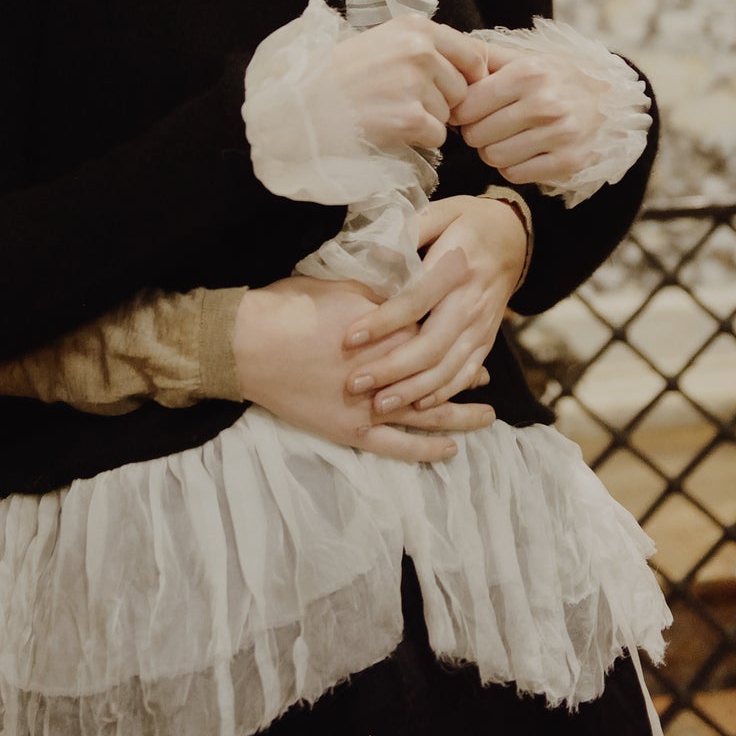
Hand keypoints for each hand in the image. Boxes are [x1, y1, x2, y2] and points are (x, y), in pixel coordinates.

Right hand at [233, 275, 494, 463]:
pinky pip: (396, 445)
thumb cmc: (291, 307)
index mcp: (389, 330)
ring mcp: (372, 405)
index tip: (475, 321)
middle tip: (487, 371)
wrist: (248, 344)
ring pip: (429, 413)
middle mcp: (389, 370)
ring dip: (460, 413)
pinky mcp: (352, 429)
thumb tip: (414, 286)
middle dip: (465, 372)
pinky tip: (449, 449)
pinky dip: (424, 448)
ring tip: (488, 413)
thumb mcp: (343, 286)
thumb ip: (383, 293)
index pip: (435, 328)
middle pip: (439, 373)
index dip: (457, 324)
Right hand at [325, 16, 485, 153]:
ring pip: (449, 113)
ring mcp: (415, 84)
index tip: (450, 87)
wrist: (303, 104)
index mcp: (415, 27)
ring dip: (427, 119)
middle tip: (404, 101)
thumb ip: (426, 47)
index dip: (467, 77)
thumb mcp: (384, 42)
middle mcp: (420, 50)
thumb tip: (476, 66)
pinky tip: (389, 127)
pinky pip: (437, 136)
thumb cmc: (340, 74)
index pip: (472, 54)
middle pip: (462, 87)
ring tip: (389, 110)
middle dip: (443, 100)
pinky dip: (418, 139)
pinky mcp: (410, 118)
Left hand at [340, 194, 527, 412]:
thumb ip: (409, 231)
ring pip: (449, 366)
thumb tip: (375, 253)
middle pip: (431, 343)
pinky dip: (444, 392)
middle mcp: (472, 299)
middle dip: (393, 368)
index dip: (383, 322)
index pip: (415, 300)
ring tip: (379, 405)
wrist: (514, 236)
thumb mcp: (441, 212)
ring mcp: (482, 323)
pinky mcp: (487, 339)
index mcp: (456, 263)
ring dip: (414, 390)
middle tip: (355, 382)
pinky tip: (418, 405)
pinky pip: (467, 372)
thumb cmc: (466, 221)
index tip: (349, 338)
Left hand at [450, 38, 605, 186]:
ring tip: (507, 138)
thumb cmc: (553, 78)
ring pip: (493, 158)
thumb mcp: (521, 58)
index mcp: (527, 73)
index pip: (466, 105)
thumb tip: (444, 56)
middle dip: (476, 133)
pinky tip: (523, 152)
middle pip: (476, 135)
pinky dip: (512, 167)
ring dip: (493, 151)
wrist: (607, 99)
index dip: (461, 112)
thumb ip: (482, 56)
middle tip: (490, 126)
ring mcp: (560, 134)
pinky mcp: (569, 161)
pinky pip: (515, 175)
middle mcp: (544, 102)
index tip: (470, 111)